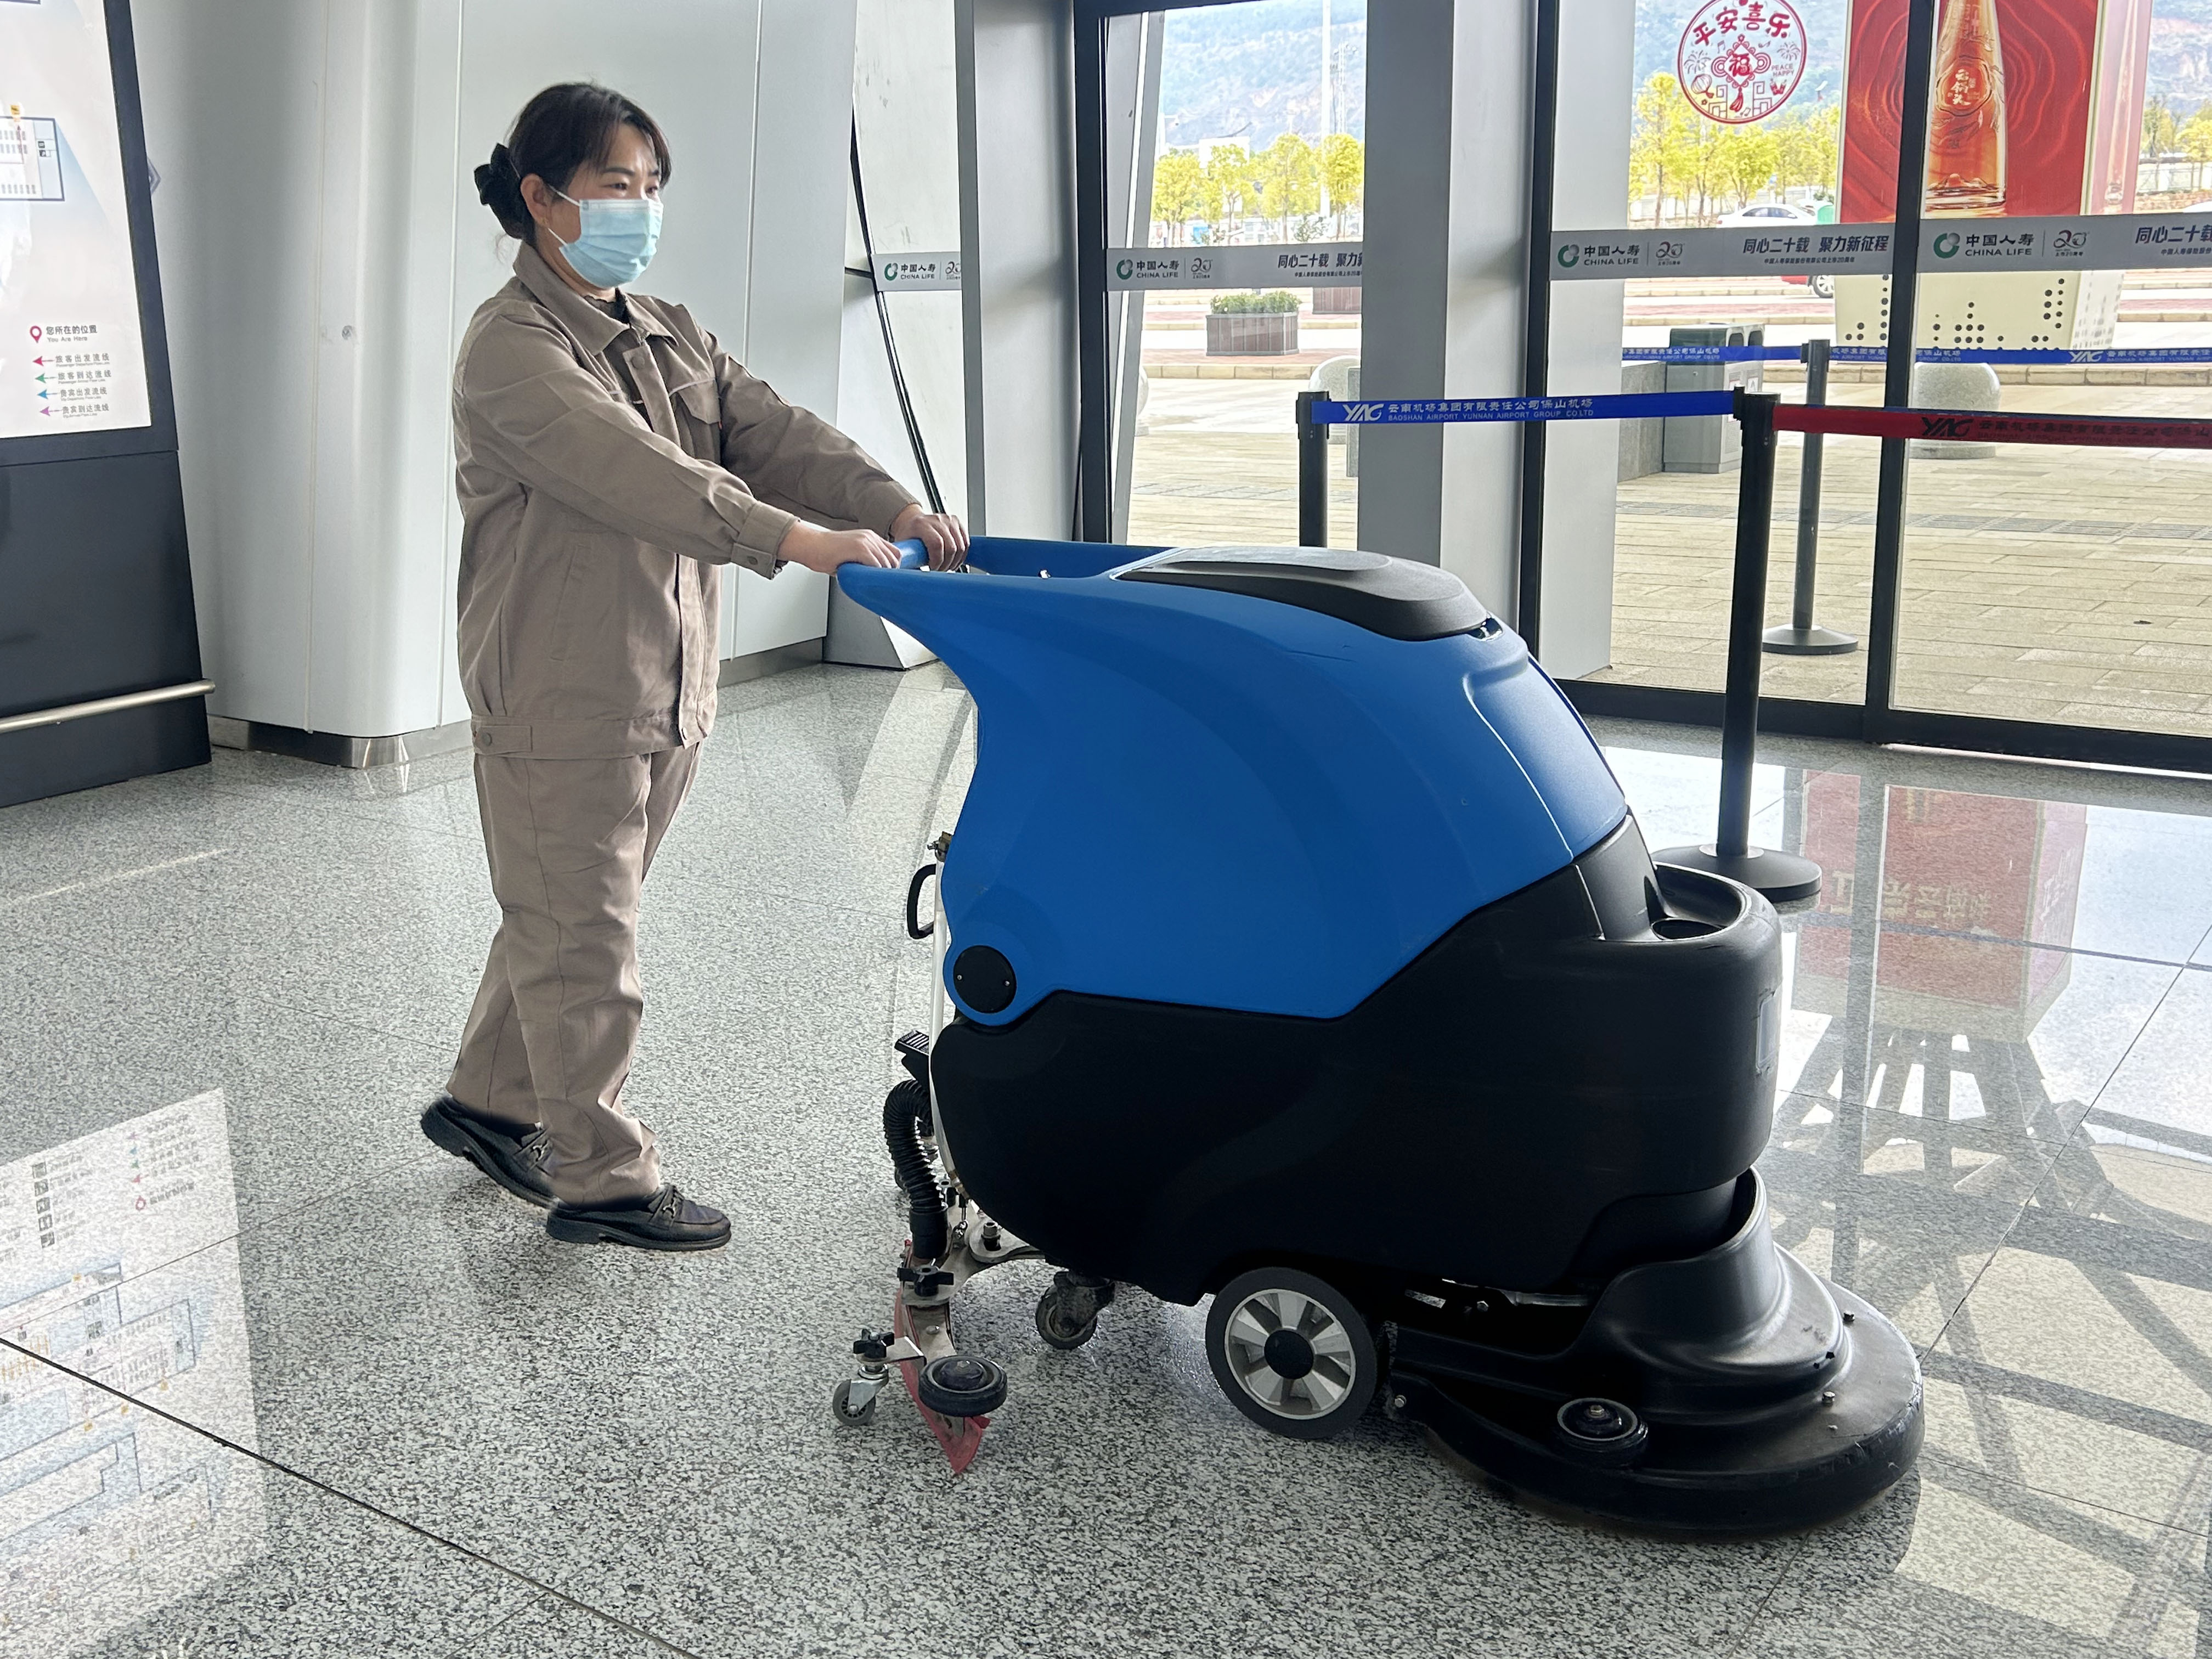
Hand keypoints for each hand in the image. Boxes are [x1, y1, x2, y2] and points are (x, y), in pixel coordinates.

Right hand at [777, 521, 901, 573]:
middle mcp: (870, 537)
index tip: (888, 577)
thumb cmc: (825, 551)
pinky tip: (867, 581)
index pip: (894, 552)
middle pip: (893, 559)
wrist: (810, 545)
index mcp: (869, 536)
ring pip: (886, 563)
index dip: (894, 566)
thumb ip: (864, 560)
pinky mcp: (860, 549)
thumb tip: (874, 576)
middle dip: (890, 574)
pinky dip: (874, 575)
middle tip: (882, 585)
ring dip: (882, 576)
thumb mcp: (850, 552)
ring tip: (874, 585)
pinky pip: (876, 565)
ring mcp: (865, 542)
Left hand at [891, 503, 970, 569]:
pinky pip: (966, 543)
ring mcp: (948, 519)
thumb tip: (914, 579)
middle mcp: (936, 520)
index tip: (933, 568)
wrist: (911, 521)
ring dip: (955, 561)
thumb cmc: (908, 535)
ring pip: (961, 546)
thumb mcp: (904, 548)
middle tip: (939, 570)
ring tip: (946, 566)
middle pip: (951, 547)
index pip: (937, 544)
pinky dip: (962, 555)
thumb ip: (909, 562)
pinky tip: (953, 560)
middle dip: (947, 564)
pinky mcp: (956, 522)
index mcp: (921, 525)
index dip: (938, 561)